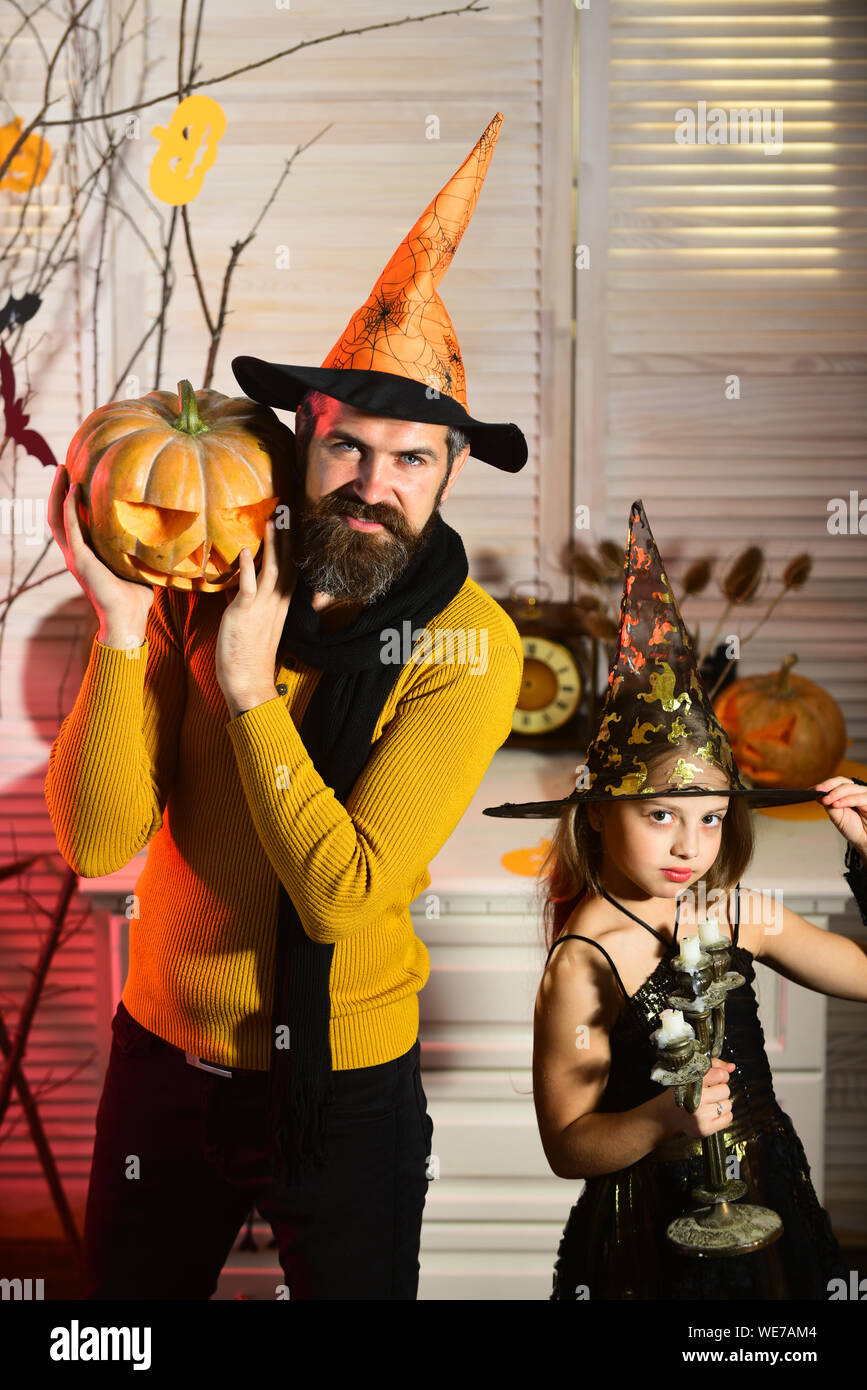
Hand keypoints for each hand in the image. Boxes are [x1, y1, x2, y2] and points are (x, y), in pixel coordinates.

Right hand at [48, 464, 153, 639]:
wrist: (128, 619)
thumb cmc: (136, 597)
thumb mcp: (138, 564)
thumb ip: (142, 547)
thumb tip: (166, 529)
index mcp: (87, 554)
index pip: (72, 521)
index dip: (70, 500)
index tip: (76, 477)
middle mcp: (76, 553)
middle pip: (58, 515)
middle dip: (58, 490)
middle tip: (63, 466)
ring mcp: (75, 556)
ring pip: (57, 518)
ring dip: (58, 493)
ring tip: (63, 469)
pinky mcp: (80, 560)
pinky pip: (70, 529)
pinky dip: (70, 508)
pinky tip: (74, 489)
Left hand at [215, 517, 295, 715]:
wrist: (248, 682)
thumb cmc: (247, 655)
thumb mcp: (253, 622)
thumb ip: (250, 600)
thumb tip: (242, 581)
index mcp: (280, 605)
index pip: (290, 568)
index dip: (291, 545)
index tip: (291, 523)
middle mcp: (276, 603)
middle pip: (287, 563)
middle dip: (288, 536)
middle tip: (287, 510)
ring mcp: (262, 608)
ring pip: (272, 570)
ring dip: (272, 544)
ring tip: (272, 520)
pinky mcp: (244, 615)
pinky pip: (249, 589)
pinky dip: (247, 570)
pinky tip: (244, 551)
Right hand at [669, 1058, 733, 1139]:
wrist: (668, 1114)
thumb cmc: (681, 1092)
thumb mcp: (692, 1074)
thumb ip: (713, 1066)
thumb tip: (731, 1067)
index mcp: (692, 1081)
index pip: (721, 1075)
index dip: (721, 1076)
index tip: (715, 1079)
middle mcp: (696, 1098)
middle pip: (726, 1090)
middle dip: (719, 1090)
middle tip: (708, 1092)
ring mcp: (701, 1115)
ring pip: (728, 1105)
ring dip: (721, 1103)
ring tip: (708, 1104)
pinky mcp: (705, 1128)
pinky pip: (728, 1118)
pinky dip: (723, 1116)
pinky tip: (711, 1113)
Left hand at [814, 777, 866, 862]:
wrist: (864, 840)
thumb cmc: (853, 828)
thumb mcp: (837, 816)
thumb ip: (829, 805)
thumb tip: (819, 795)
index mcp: (848, 792)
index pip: (837, 782)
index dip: (825, 784)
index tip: (812, 789)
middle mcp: (857, 791)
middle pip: (842, 782)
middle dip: (828, 786)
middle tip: (817, 791)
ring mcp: (865, 795)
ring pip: (849, 788)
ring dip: (835, 794)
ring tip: (826, 800)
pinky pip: (858, 798)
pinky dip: (846, 800)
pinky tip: (836, 804)